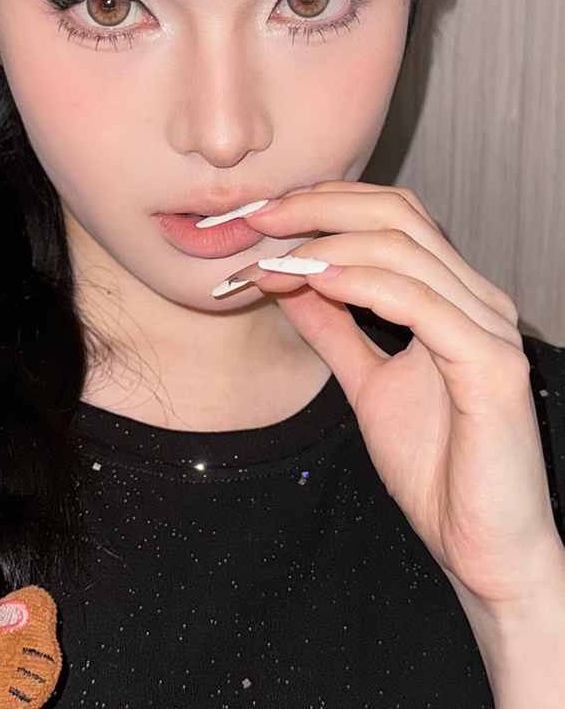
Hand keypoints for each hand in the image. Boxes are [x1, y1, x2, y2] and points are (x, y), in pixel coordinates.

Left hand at [223, 179, 564, 613]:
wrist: (483, 547)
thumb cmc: (438, 469)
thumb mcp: (367, 384)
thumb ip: (334, 330)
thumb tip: (290, 282)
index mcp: (454, 299)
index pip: (392, 216)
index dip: (325, 204)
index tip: (262, 216)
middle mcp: (478, 300)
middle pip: (397, 214)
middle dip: (318, 207)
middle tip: (258, 218)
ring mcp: (489, 328)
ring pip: (403, 250)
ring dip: (325, 245)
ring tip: (271, 258)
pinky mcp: (492, 364)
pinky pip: (420, 301)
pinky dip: (361, 282)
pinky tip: (316, 280)